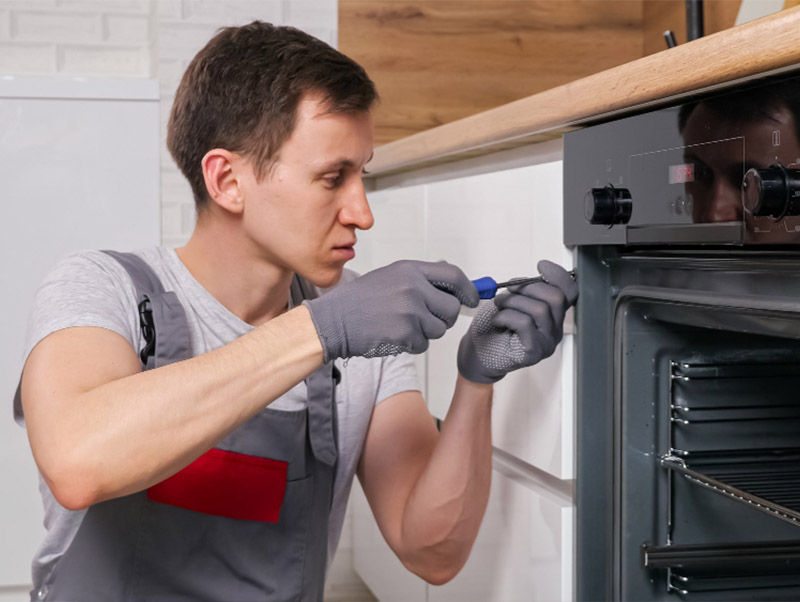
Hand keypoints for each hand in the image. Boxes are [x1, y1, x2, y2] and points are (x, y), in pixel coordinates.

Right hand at [304, 260, 479, 361]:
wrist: (333, 320)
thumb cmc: (360, 300)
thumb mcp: (390, 276)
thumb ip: (421, 278)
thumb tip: (453, 282)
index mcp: (411, 270)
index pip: (454, 277)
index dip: (468, 290)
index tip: (472, 300)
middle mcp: (413, 288)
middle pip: (451, 308)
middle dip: (444, 317)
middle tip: (428, 319)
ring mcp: (410, 312)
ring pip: (439, 329)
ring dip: (425, 332)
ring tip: (401, 325)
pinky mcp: (404, 334)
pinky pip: (423, 344)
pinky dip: (412, 344)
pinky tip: (393, 335)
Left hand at [457, 260, 577, 383]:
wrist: (478, 353)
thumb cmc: (493, 327)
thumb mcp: (512, 301)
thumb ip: (527, 291)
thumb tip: (532, 277)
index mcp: (553, 315)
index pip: (570, 292)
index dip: (559, 276)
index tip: (541, 266)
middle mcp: (555, 330)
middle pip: (556, 298)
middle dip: (529, 287)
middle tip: (509, 290)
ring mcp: (547, 343)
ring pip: (540, 310)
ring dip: (514, 301)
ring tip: (499, 305)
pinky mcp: (534, 353)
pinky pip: (525, 324)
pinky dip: (507, 316)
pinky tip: (497, 320)